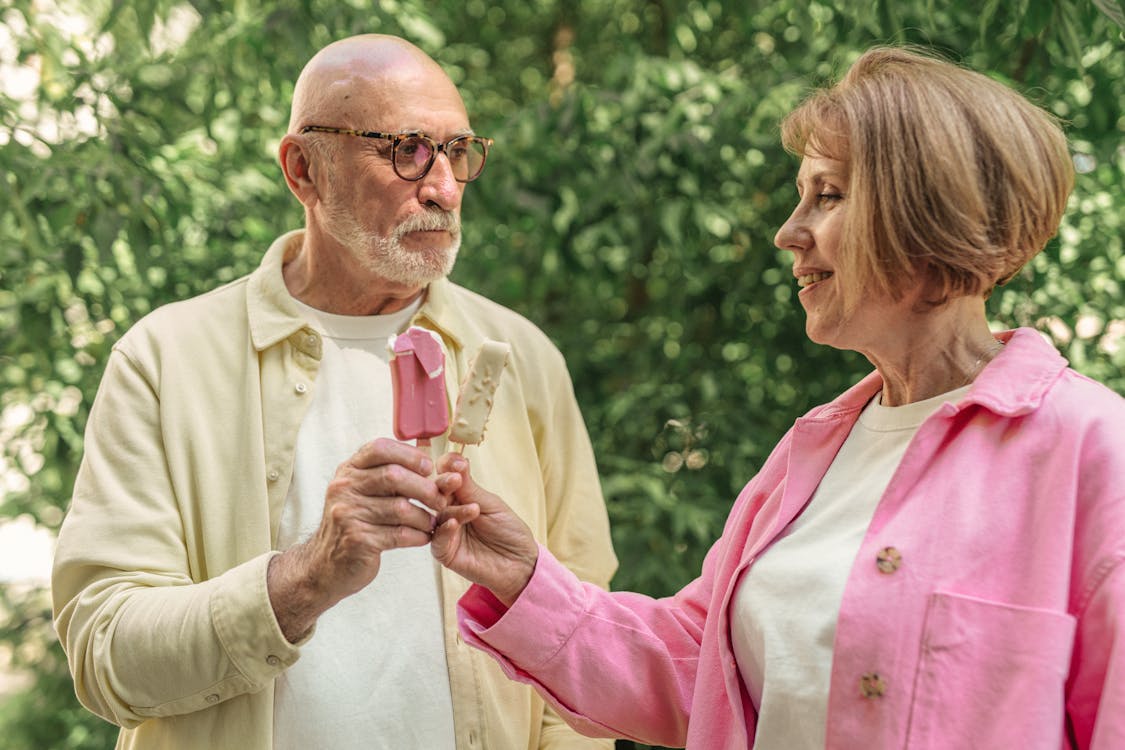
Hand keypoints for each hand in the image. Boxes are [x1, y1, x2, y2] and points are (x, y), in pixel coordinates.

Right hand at [268, 438, 446, 640]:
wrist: (325, 564)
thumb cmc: (354, 522)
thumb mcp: (361, 490)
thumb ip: (387, 471)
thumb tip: (425, 447)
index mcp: (349, 470)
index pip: (379, 448)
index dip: (409, 455)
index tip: (428, 467)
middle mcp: (344, 488)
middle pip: (394, 476)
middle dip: (425, 488)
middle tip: (441, 500)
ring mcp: (348, 514)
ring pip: (400, 508)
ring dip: (425, 517)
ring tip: (433, 523)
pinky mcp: (357, 540)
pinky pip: (399, 534)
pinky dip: (418, 536)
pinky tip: (424, 537)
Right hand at [431, 453, 537, 606]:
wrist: (521, 563)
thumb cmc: (509, 530)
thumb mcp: (491, 504)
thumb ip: (470, 487)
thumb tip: (456, 459)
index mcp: (460, 496)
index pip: (445, 477)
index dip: (447, 468)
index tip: (455, 463)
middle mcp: (448, 512)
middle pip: (436, 494)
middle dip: (443, 485)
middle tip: (455, 480)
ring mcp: (446, 533)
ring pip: (437, 516)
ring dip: (452, 509)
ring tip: (472, 509)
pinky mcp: (445, 553)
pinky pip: (437, 541)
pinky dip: (445, 531)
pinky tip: (454, 523)